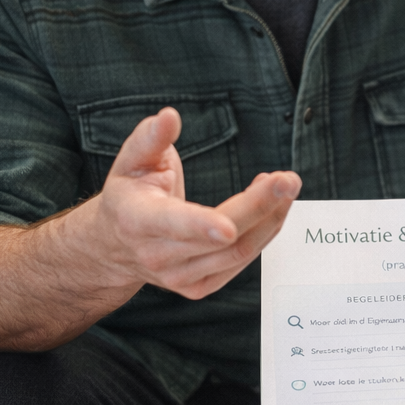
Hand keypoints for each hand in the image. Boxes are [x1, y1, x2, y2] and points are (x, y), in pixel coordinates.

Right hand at [80, 107, 301, 297]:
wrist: (116, 244)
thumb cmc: (129, 195)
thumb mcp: (130, 161)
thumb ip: (151, 138)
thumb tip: (169, 117)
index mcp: (138, 220)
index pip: (172, 225)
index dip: (200, 226)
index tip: (228, 227)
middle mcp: (157, 255)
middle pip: (222, 239)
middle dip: (260, 207)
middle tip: (288, 180)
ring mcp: (179, 277)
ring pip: (238, 253)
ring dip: (270, 218)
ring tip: (285, 186)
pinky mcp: (198, 287)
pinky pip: (242, 261)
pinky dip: (264, 232)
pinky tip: (272, 205)